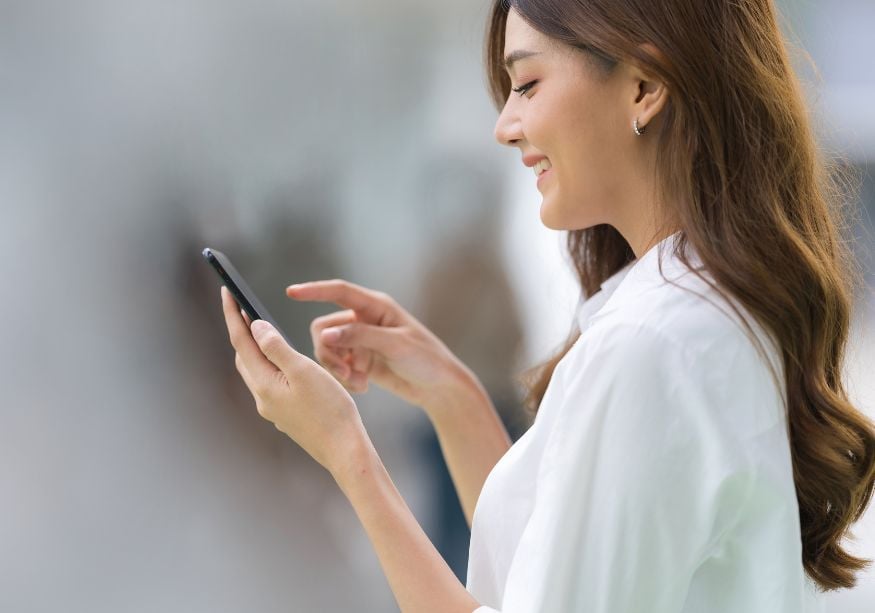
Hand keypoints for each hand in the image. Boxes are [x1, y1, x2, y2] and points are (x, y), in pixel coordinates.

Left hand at [220, 286, 369, 473]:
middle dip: (241, 331)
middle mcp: (263, 398)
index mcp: (264, 384)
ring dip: (255, 348)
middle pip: (244, 357)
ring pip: (256, 371)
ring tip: (260, 328)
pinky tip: (283, 362)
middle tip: (242, 306)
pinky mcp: (286, 416)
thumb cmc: (330, 410)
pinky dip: (270, 365)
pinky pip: (270, 383)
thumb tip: (255, 327)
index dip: (233, 315)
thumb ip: (277, 347)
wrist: (345, 450)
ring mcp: (273, 409)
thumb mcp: (304, 370)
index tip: (226, 291)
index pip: (241, 341)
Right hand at [286, 279, 478, 413]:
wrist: (439, 387)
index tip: (290, 292)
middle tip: (344, 373)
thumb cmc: (425, 359)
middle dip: (329, 352)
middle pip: (325, 328)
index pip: (339, 292)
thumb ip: (360, 337)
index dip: (313, 290)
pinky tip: (362, 387)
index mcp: (376, 306)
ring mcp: (361, 342)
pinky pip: (338, 366)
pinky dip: (346, 378)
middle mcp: (364, 320)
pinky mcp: (361, 361)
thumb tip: (325, 334)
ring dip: (338, 368)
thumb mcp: (394, 345)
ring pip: (328, 349)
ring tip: (357, 383)